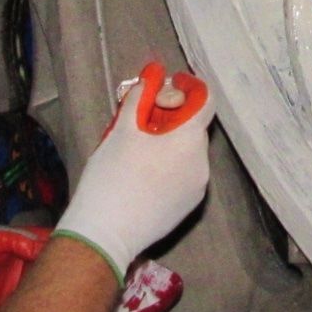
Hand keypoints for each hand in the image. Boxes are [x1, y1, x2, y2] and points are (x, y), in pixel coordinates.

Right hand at [53, 64, 213, 279]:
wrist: (106, 232)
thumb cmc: (112, 176)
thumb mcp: (121, 130)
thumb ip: (139, 98)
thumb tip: (150, 79)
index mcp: (190, 140)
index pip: (205, 101)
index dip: (186, 89)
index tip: (163, 90)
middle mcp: (202, 164)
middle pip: (193, 129)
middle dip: (170, 119)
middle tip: (140, 122)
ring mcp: (197, 189)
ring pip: (188, 154)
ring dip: (169, 145)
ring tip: (137, 152)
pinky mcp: (188, 208)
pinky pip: (184, 176)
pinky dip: (169, 168)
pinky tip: (142, 176)